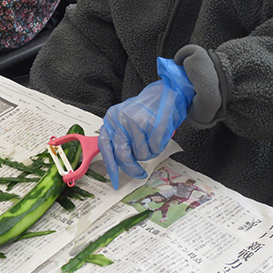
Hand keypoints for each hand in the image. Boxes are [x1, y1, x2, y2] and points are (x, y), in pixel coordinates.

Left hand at [98, 57, 194, 188]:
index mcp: (112, 119)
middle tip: (139, 174)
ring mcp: (136, 122)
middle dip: (132, 168)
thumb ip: (119, 137)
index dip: (111, 165)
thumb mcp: (125, 119)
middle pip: (123, 156)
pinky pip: (155, 148)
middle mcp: (121, 120)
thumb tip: (118, 162)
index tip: (116, 179)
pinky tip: (159, 135)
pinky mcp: (152, 125)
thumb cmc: (147, 109)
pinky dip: (159, 146)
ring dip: (149, 152)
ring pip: (141, 154)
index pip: (105, 147)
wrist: (167, 92)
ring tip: (152, 138)